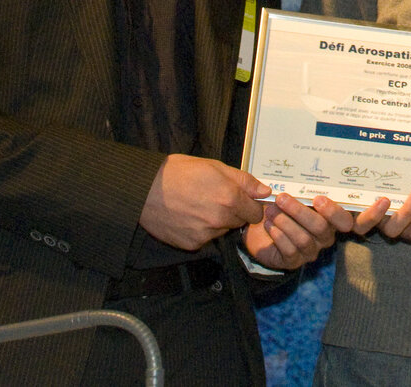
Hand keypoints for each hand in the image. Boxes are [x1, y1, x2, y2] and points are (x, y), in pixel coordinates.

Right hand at [139, 154, 268, 250]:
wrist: (145, 189)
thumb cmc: (178, 172)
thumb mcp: (214, 166)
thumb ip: (244, 180)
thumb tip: (265, 191)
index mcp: (230, 198)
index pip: (255, 213)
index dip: (249, 206)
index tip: (242, 201)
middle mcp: (221, 219)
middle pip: (238, 222)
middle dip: (232, 212)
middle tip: (214, 198)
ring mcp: (206, 234)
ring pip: (221, 231)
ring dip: (216, 222)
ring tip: (197, 205)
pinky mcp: (191, 244)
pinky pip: (204, 239)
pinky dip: (199, 230)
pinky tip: (187, 216)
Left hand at [244, 193, 347, 269]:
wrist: (261, 229)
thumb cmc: (282, 207)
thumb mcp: (292, 195)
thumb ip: (300, 190)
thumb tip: (296, 181)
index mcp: (331, 218)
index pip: (346, 220)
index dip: (337, 212)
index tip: (318, 199)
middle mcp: (325, 236)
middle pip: (321, 227)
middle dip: (299, 211)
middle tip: (282, 198)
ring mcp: (311, 250)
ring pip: (304, 239)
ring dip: (284, 222)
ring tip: (270, 211)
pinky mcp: (294, 261)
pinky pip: (290, 251)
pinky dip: (277, 235)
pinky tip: (268, 224)